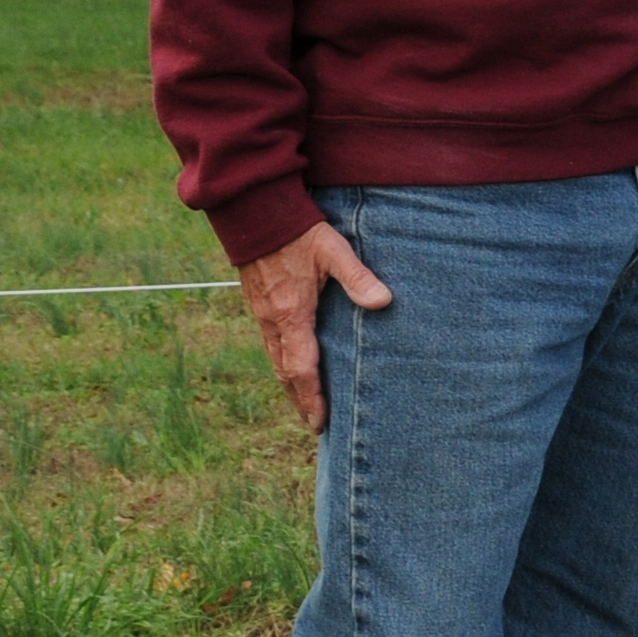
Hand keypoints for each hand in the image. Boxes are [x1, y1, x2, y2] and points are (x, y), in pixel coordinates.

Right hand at [238, 221, 391, 433]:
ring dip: (289, 383)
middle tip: (312, 424)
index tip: (318, 422)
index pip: (302, 368)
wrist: (254, 212)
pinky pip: (268, 342)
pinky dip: (280, 362)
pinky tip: (288, 364)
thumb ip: (358, 277)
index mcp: (292, 314)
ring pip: (274, 358)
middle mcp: (272, 319)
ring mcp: (261, 312)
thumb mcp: (333, 250)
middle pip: (284, 371)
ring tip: (302, 403)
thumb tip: (382, 302)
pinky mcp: (257, 302)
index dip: (311, 397)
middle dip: (299, 399)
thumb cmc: (297, 231)